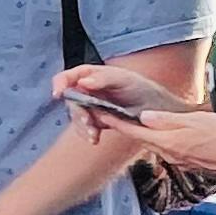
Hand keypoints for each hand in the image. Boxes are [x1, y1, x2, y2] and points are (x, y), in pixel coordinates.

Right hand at [54, 63, 189, 124]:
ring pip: (76, 117)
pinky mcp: (96, 122)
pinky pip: (84, 128)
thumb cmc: (142, 89)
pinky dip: (88, 134)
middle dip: (77, 113)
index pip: (68, 77)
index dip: (60, 84)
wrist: (157, 112)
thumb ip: (103, 80)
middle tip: (88, 122)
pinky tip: (95, 139)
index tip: (58, 94)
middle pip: (70, 101)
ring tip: (93, 135)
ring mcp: (90, 106)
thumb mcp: (125, 80)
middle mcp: (87, 90)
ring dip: (82, 127)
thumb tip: (83, 82)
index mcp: (91, 75)